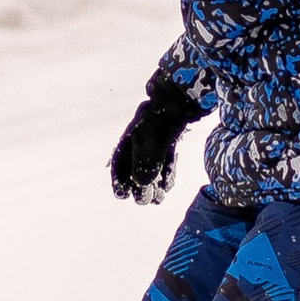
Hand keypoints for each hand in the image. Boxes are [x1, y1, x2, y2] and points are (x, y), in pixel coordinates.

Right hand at [110, 75, 198, 204]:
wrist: (180, 100)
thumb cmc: (161, 122)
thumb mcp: (149, 148)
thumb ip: (144, 168)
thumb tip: (141, 184)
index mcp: (130, 137)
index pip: (119, 161)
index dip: (118, 179)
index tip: (121, 195)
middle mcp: (141, 137)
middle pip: (136, 165)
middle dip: (139, 185)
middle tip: (143, 200)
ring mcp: (156, 137)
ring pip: (152, 164)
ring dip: (153, 183)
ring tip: (157, 198)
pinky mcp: (170, 138)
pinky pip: (164, 159)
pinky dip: (165, 173)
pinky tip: (167, 186)